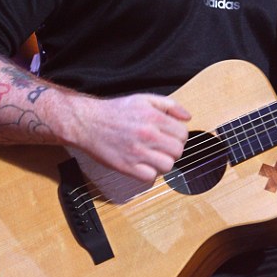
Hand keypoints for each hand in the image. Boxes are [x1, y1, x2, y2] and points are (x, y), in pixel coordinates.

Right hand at [67, 92, 190, 182]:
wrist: (88, 122)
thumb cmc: (116, 111)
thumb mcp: (144, 99)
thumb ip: (170, 105)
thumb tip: (188, 117)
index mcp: (154, 117)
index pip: (183, 134)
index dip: (179, 136)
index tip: (171, 136)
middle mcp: (148, 134)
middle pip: (178, 151)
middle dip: (173, 150)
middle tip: (163, 147)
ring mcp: (137, 152)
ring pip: (167, 166)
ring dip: (163, 162)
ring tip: (154, 156)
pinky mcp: (126, 166)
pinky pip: (150, 177)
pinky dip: (149, 173)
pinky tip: (143, 164)